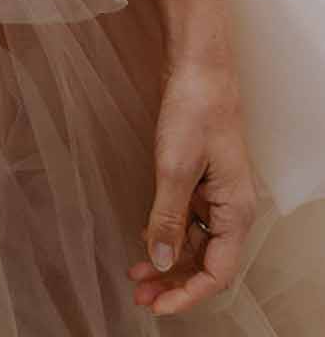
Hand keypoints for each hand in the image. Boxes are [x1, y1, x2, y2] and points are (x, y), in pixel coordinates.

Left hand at [127, 57, 258, 318]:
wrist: (198, 65)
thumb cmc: (194, 110)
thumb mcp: (174, 168)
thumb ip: (167, 219)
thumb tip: (158, 262)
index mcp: (235, 210)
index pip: (218, 272)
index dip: (188, 294)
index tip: (157, 306)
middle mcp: (231, 207)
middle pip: (207, 262)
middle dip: (174, 283)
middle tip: (140, 297)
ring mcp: (216, 193)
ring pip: (196, 243)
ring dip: (168, 261)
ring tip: (136, 276)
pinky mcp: (201, 178)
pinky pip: (188, 220)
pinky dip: (167, 234)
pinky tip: (144, 241)